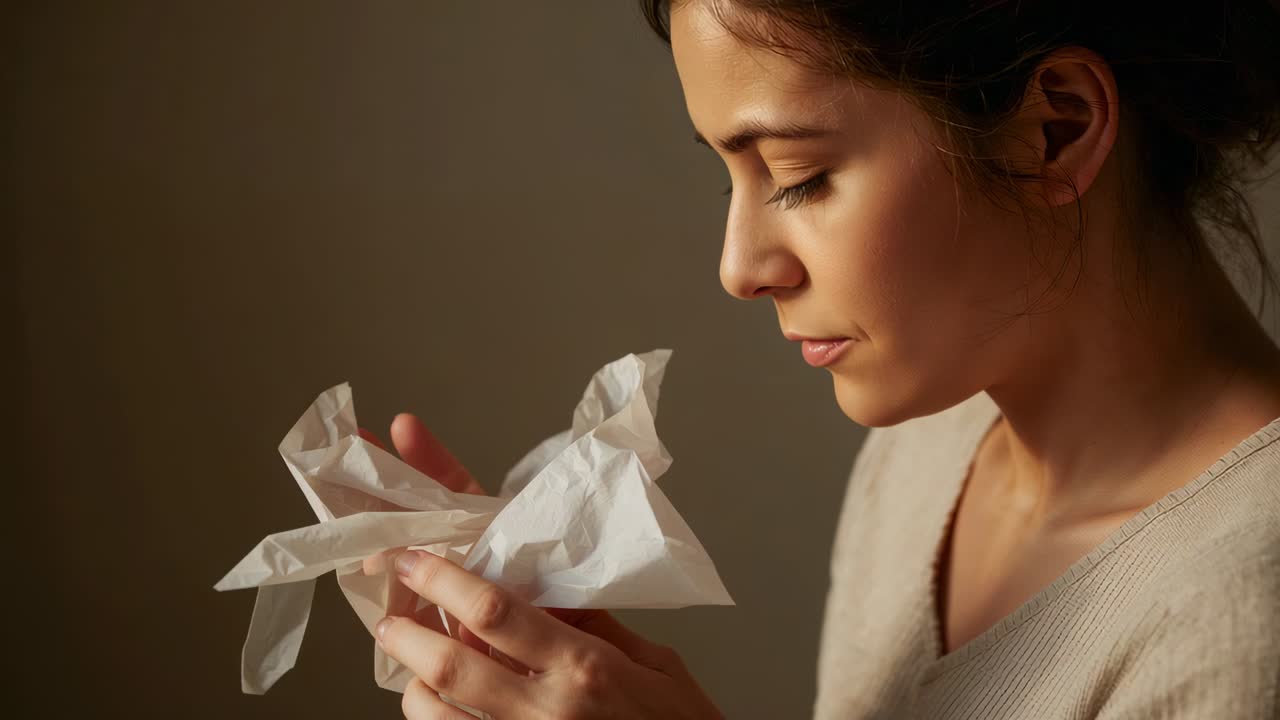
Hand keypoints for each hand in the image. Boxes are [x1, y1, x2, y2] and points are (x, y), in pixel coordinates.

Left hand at [379, 549, 722, 718]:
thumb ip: (594, 625)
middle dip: (406, 632)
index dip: (443, 579)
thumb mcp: (655, 662)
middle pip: (449, 664)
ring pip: (435, 715)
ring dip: (414, 684)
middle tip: (391, 616)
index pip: (496, 611)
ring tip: (416, 665)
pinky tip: (443, 708)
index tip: (412, 559)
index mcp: (584, 668)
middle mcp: (546, 712)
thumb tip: (543, 590)